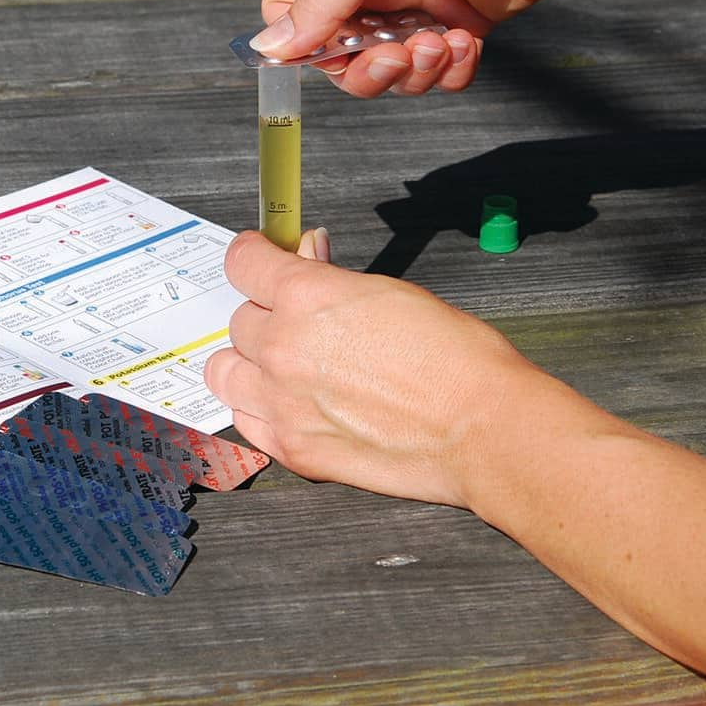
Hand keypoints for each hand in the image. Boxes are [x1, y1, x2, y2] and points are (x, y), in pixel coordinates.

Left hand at [205, 229, 554, 507]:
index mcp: (307, 297)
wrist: (481, 428)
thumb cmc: (454, 360)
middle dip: (266, 317)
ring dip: (248, 365)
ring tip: (282, 368)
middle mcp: (283, 347)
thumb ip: (333, 279)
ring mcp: (282, 402)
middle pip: (239, 321)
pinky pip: (245, 421)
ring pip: (224, 372)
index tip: (258, 259)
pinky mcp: (292, 449)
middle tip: (298, 324)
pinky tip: (289, 405)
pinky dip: (260, 410)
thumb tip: (307, 256)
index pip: (243, 263)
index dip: (253, 257)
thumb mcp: (389, 293)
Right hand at [251, 0, 587, 97]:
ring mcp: (413, 12)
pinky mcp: (453, 31)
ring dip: (416, 71)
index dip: (298, 42)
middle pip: (338, 58)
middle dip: (367, 69)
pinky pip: (434, 75)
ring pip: (388, 74)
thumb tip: (271, 45)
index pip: (290, 12)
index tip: (324, 53)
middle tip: (397, 56)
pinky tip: (467, 43)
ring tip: (444, 42)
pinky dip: (450, 71)